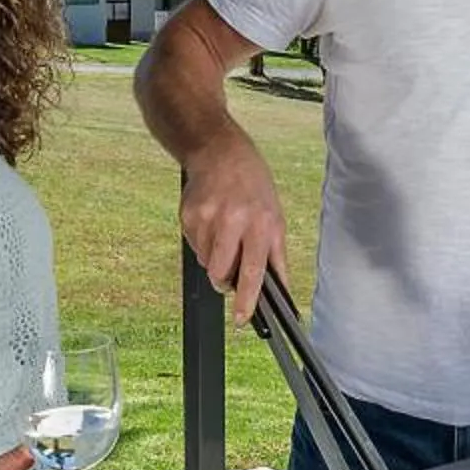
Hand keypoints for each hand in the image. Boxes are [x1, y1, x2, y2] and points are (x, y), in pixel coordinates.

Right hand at [177, 134, 287, 324]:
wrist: (219, 151)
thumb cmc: (253, 185)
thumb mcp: (275, 215)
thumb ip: (276, 256)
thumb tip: (282, 289)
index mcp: (259, 223)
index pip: (252, 270)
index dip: (246, 299)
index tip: (241, 318)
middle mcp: (232, 221)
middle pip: (220, 273)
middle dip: (224, 280)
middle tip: (230, 268)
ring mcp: (206, 218)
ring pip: (205, 262)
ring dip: (214, 258)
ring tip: (225, 233)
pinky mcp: (187, 216)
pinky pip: (194, 247)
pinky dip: (203, 243)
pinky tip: (212, 223)